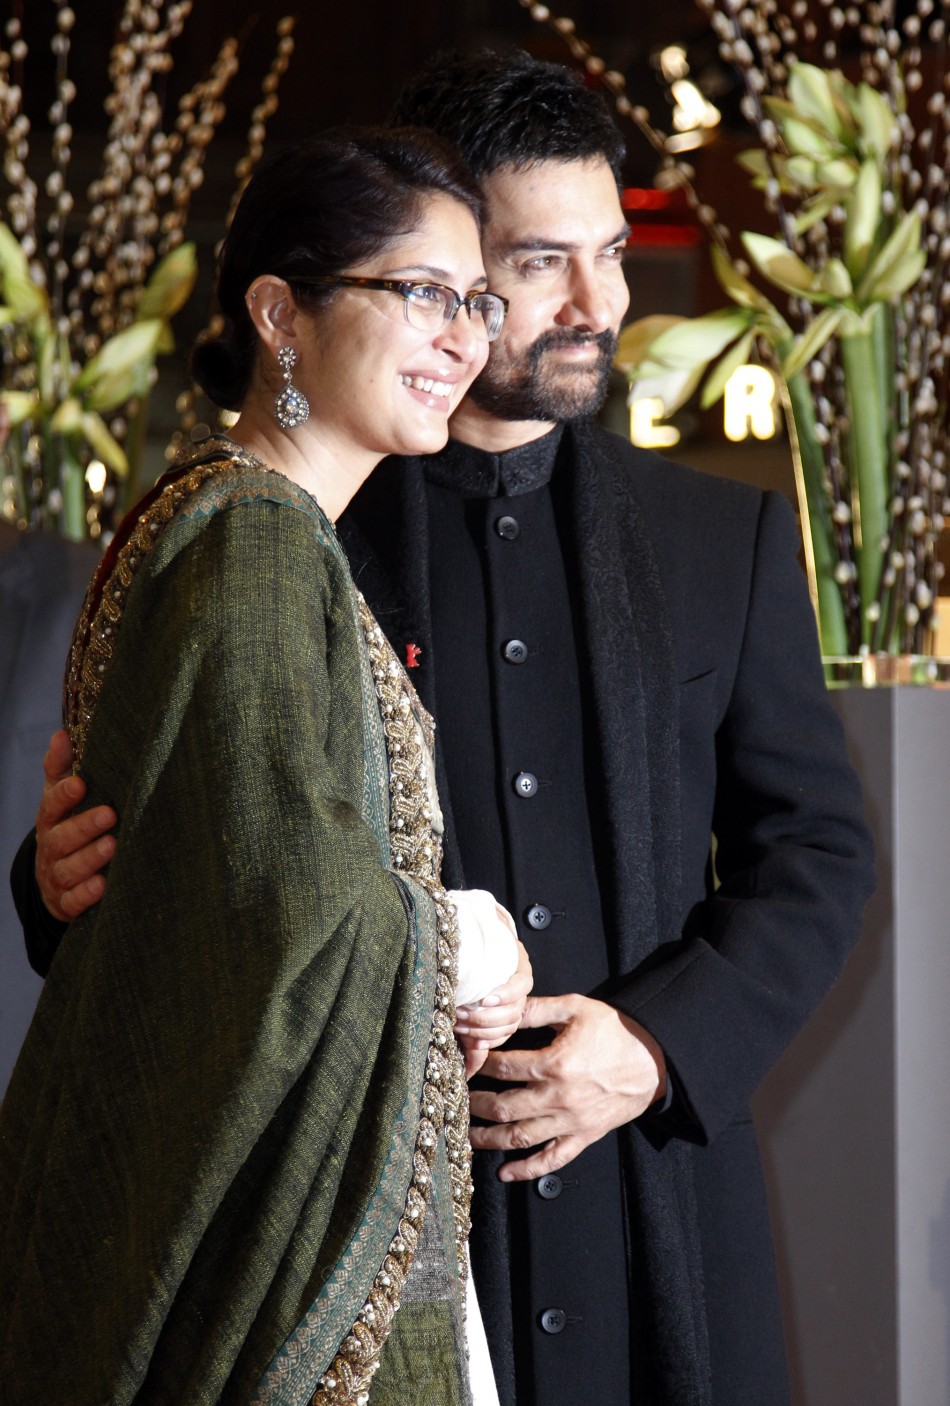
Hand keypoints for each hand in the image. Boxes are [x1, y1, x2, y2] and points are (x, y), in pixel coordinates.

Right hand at [36, 729, 116, 921]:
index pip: (52, 805)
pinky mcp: (66, 903)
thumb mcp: (60, 798)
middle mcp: (51, 848)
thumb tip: (62, 734)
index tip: (81, 784)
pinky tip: (103, 885)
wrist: (55, 882)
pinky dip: (86, 895)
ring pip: (69, 870)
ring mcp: (57, 877)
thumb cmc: (66, 827)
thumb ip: (60, 768)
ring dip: (90, 858)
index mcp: (51, 820)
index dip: (64, 796)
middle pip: (62, 838)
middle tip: (109, 814)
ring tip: (112, 846)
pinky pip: (73, 901)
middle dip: (84, 826)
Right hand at [455, 938, 532, 1078]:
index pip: (501, 1037)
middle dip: (482, 1028)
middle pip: (509, 1025)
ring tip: (465, 1010)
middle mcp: (514, 999)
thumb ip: (471, 1042)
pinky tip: (487, 997)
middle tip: (458, 1023)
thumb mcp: (461, 1011)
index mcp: (502, 1013)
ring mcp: (519, 980)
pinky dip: (504, 994)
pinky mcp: (521, 961)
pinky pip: (520, 985)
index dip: (483, 1041)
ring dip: (488, 1014)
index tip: (463, 1037)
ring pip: (514, 1009)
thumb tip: (468, 1078)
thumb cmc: (456, 972)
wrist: (460, 925)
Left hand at [468, 993, 666, 1180]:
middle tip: (458, 1099)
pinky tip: (505, 1172)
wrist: (653, 1060)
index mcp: (555, 1063)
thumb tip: (502, 1004)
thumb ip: (536, 1009)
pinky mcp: (583, 1137)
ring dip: (489, 1139)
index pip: (504, 1067)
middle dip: (476, 1104)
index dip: (481, 1064)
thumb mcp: (576, 1008)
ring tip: (467, 1136)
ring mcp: (571, 1122)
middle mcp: (559, 1098)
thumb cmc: (615, 1032)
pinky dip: (527, 1170)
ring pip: (520, 1137)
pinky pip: (551, 1160)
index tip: (468, 1060)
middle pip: (504, 1107)